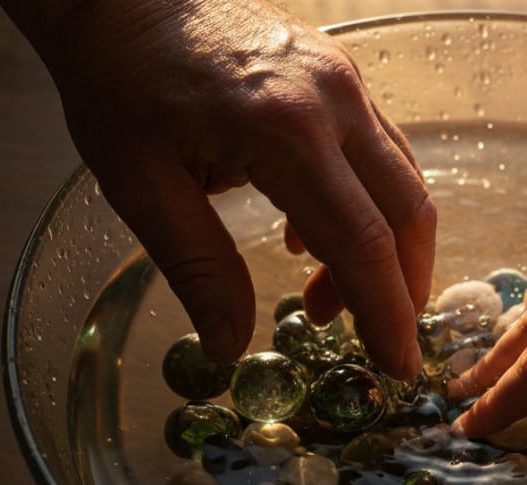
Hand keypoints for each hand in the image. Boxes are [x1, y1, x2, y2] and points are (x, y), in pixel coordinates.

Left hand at [27, 0, 435, 374]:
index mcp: (285, 132)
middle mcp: (334, 102)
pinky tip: (315, 237)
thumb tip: (230, 348)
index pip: (362, 242)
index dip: (386, 314)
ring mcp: (345, 81)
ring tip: (327, 300)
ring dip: (386, 251)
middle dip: (404, 290)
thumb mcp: (140, 186)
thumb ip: (198, 269)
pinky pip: (380, 151)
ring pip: (403, 181)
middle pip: (407, 212)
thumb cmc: (119, 83)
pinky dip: (369, 207)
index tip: (397, 369)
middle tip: (378, 344)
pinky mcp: (341, 73)